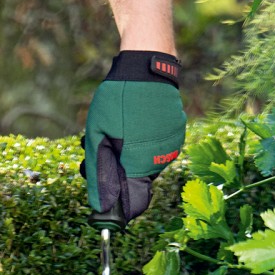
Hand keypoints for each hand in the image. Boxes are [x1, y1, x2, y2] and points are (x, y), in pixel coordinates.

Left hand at [80, 51, 186, 224]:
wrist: (148, 68)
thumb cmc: (119, 101)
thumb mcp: (98, 135)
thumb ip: (100, 172)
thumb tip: (100, 204)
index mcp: (141, 165)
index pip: (134, 204)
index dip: (117, 206)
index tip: (104, 205)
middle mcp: (161, 160)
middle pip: (136, 181)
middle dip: (118, 173)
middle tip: (101, 150)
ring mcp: (171, 146)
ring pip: (146, 163)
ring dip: (131, 155)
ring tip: (119, 130)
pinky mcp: (176, 132)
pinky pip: (157, 147)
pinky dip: (143, 142)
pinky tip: (134, 123)